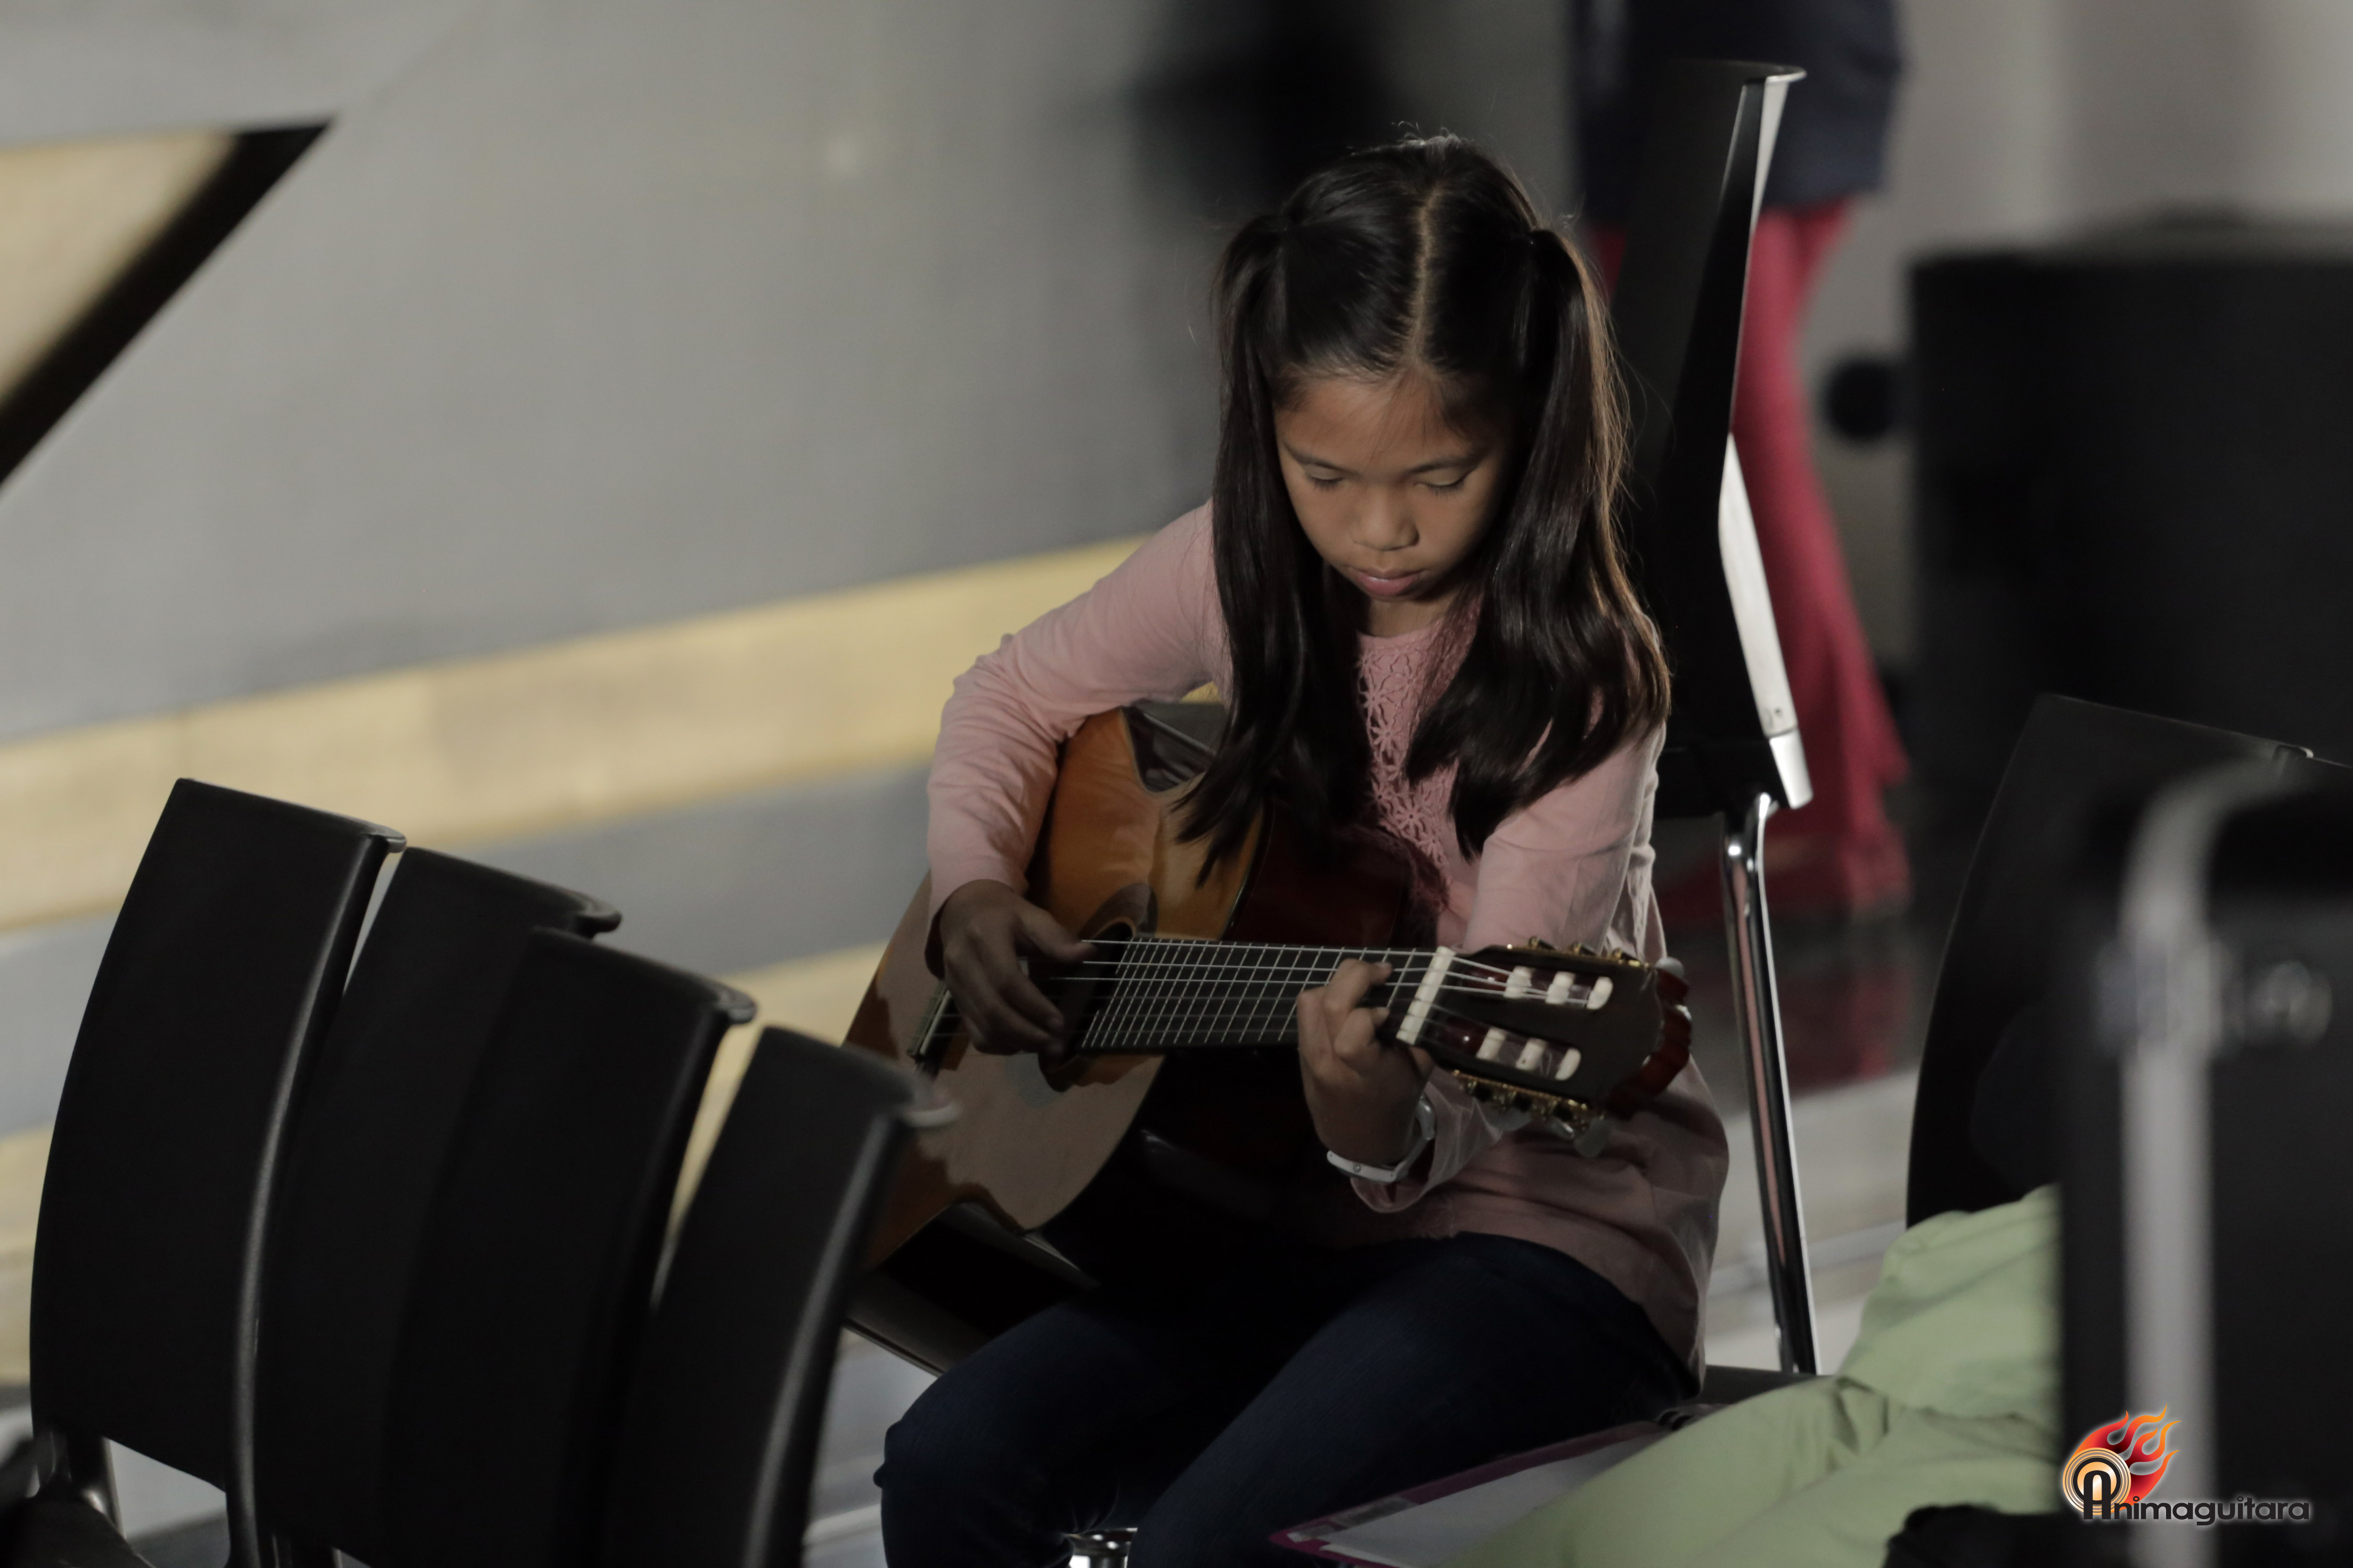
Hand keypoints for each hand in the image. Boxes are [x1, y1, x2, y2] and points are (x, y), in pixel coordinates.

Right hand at [937, 880, 1091, 1053]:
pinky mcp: (954, 1000)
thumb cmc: (1004, 915)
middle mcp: (963, 963)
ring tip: (1044, 1046)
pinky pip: (974, 1033)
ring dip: (1016, 1043)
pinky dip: (999, 1045)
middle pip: (993, 1010)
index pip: (1007, 980)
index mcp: (985, 937)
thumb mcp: (1031, 916)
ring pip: (982, 1026)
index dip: (1034, 1006)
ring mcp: (954, 985)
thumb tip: (1088, 954)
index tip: (1060, 1023)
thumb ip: (1056, 937)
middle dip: (1027, 1033)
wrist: (962, 912)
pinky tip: (1021, 1044)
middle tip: (1056, 1043)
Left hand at [1296, 960, 1432, 1168]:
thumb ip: (1418, 1032)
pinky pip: (1305, 1011)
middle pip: (1328, 1002)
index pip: (1354, 1027)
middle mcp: (1330, 1062)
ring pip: (1310, 1000)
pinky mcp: (1301, 1051)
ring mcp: (1310, 1056)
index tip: (1389, 1011)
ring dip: (1337, 983)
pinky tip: (1346, 1001)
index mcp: (1363, 1072)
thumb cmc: (1396, 1102)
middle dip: (1356, 974)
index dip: (1372, 1010)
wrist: (1358, 1139)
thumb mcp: (1418, 1072)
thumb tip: (1420, 990)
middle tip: (1381, 972)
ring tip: (1362, 986)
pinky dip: (1325, 996)